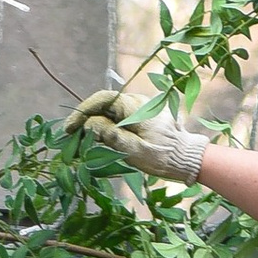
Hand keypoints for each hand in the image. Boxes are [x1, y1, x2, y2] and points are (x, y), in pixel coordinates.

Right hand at [63, 85, 213, 184]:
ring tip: (81, 140)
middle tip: (71, 137)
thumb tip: (89, 124)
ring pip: (111, 112)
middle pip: (104, 105)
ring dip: (94, 123)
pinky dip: (106, 126)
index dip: (82, 111)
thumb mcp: (134, 150)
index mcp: (134, 107)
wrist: (188, 158)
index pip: (101, 99)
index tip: (69, 128)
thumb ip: (110, 135)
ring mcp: (141, 108)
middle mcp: (137, 102)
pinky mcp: (143, 117)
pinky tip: (99, 139)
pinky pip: (119, 118)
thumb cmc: (163, 156)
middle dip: (85, 118)